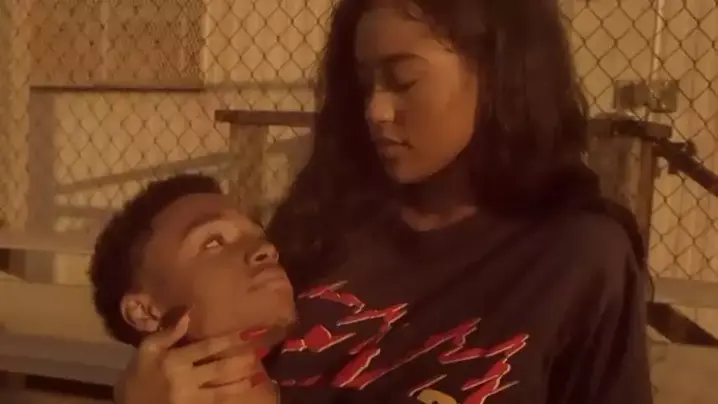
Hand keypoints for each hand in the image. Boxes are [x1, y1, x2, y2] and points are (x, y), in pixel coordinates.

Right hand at [114, 314, 275, 403]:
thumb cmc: (139, 374)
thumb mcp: (147, 350)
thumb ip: (168, 332)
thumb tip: (189, 312)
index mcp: (174, 362)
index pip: (208, 347)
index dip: (231, 340)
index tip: (251, 332)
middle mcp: (185, 381)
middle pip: (220, 369)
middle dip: (243, 360)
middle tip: (263, 351)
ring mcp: (190, 400)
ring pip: (223, 390)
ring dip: (243, 382)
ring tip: (261, 373)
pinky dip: (232, 398)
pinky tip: (246, 391)